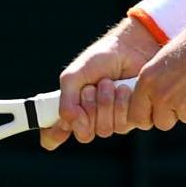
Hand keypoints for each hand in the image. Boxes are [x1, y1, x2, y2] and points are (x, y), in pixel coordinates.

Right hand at [41, 17, 161, 149]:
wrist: (131, 49)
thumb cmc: (101, 59)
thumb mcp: (74, 77)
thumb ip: (66, 102)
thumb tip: (74, 126)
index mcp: (72, 109)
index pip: (55, 134)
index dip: (54, 137)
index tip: (56, 134)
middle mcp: (90, 118)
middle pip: (84, 135)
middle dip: (88, 108)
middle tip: (91, 87)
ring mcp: (111, 120)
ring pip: (105, 130)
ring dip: (105, 103)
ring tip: (108, 83)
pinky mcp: (131, 118)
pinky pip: (123, 125)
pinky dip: (122, 104)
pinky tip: (123, 89)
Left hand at [127, 7, 185, 131]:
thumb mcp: (168, 57)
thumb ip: (159, 80)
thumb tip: (156, 101)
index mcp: (148, 80)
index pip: (137, 115)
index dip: (147, 115)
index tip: (155, 111)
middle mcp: (162, 96)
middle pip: (162, 122)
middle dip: (171, 115)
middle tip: (183, 98)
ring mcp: (183, 106)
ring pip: (185, 118)